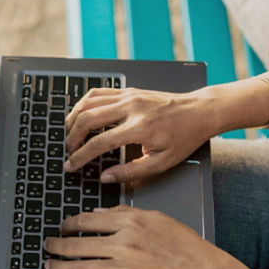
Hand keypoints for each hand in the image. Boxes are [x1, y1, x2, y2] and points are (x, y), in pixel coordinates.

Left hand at [43, 205, 221, 268]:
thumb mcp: (154, 216)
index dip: (69, 223)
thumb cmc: (182, 243)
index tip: (63, 226)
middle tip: (48, 245)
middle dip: (57, 245)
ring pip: (80, 268)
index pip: (87, 220)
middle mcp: (123, 244)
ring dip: (59, 267)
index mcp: (129, 222)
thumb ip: (124, 212)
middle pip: (78, 244)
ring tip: (49, 266)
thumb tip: (98, 212)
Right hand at [63, 88, 217, 182]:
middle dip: (71, 138)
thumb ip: (131, 172)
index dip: (80, 156)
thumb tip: (105, 177)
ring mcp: (128, 96)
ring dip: (73, 119)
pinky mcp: (129, 91)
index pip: (98, 143)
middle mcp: (130, 109)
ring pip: (88, 103)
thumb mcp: (162, 162)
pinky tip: (80, 114)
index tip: (70, 165)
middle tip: (69, 151)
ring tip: (69, 134)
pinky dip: (84, 103)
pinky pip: (98, 92)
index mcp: (139, 129)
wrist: (200, 111)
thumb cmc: (184, 137)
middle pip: (87, 119)